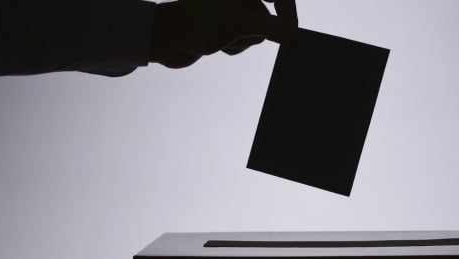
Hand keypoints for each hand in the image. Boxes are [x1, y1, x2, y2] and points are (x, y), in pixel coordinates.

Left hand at [149, 0, 298, 68]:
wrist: (162, 39)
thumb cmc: (195, 25)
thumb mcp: (238, 25)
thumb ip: (272, 28)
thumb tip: (295, 34)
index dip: (288, 11)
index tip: (291, 31)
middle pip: (267, 17)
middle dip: (253, 32)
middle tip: (233, 34)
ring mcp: (230, 12)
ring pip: (255, 32)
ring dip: (241, 42)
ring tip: (220, 39)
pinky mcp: (224, 27)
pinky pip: (243, 40)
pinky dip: (233, 47)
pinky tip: (215, 45)